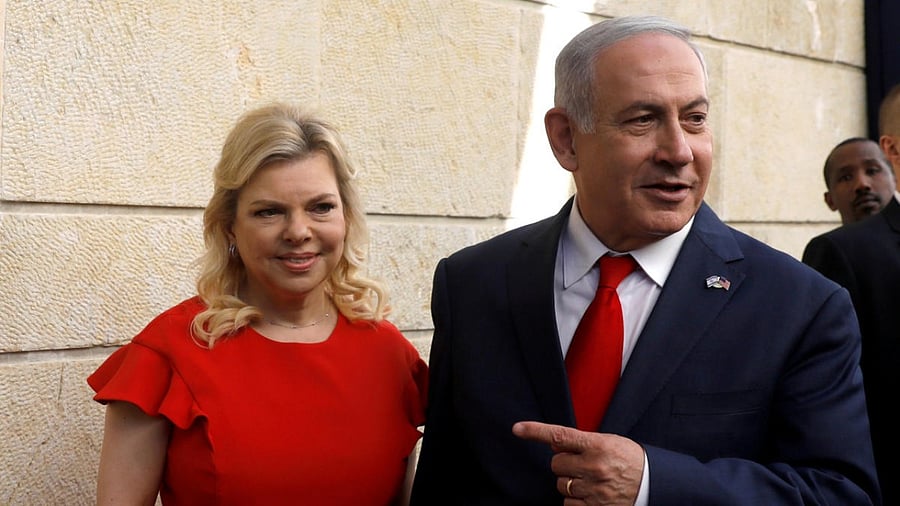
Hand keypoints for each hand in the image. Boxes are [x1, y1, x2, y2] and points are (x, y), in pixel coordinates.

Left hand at [512, 421, 643, 504]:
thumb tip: (554, 444)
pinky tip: (589, 493)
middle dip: (564, 463)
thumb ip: (581, 442)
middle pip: (556, 463)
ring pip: (560, 484)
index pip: (560, 435)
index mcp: (598, 445)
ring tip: (590, 479)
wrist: (653, 484)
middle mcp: (594, 467)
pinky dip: (574, 500)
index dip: (535, 431)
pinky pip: (567, 503)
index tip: (517, 428)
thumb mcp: (608, 442)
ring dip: (570, 482)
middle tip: (581, 464)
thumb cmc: (629, 459)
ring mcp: (594, 489)